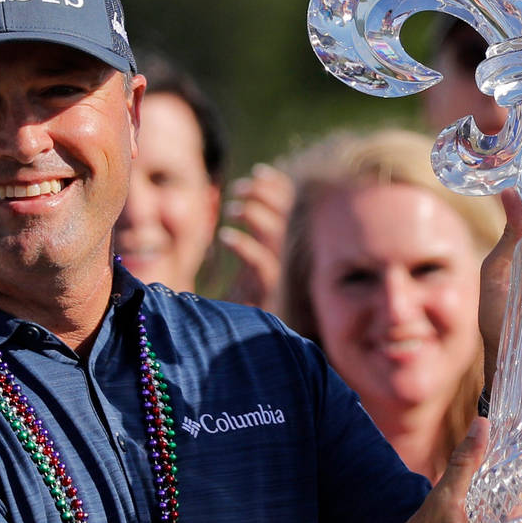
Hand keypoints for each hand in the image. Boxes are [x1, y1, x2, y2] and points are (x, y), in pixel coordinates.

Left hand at [220, 163, 292, 309]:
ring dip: (255, 215)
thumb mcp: (249, 271)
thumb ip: (252, 245)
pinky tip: (225, 237)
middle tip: (239, 187)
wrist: (246, 350)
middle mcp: (292, 263)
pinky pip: (264, 267)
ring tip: (230, 210)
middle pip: (291, 216)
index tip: (258, 172)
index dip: (281, 187)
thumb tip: (241, 208)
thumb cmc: (244, 308)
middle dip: (266, 194)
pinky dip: (245, 247)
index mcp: (292, 253)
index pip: (296, 209)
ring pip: (280, 237)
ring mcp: (283, 281)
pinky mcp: (270, 299)